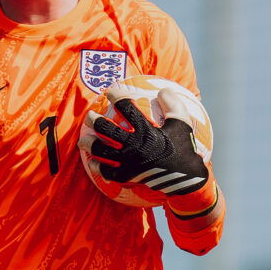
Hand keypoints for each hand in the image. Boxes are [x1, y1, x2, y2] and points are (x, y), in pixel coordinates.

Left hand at [85, 87, 208, 195]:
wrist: (187, 179)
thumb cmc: (184, 148)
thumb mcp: (182, 123)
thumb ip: (173, 104)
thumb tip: (163, 90)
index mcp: (146, 131)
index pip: (126, 109)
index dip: (116, 97)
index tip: (109, 91)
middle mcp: (134, 145)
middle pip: (107, 130)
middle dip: (95, 121)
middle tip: (89, 116)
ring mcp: (129, 162)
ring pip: (102, 152)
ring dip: (90, 145)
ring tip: (83, 140)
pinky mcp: (128, 176)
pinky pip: (108, 173)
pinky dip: (99, 168)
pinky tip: (93, 163)